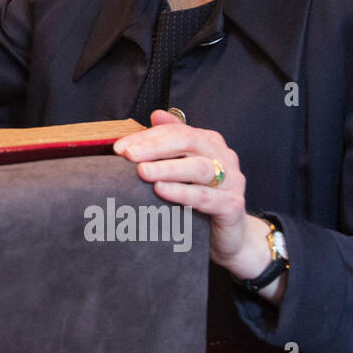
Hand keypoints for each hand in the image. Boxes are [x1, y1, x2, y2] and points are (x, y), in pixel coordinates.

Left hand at [113, 109, 285, 302]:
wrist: (229, 237)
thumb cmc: (201, 198)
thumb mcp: (184, 168)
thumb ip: (171, 142)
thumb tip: (156, 114)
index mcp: (209, 142)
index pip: (175, 132)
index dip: (146, 137)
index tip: (119, 148)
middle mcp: (224, 156)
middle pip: (188, 142)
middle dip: (154, 147)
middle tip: (128, 156)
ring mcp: (231, 180)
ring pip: (199, 168)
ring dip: (168, 168)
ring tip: (143, 172)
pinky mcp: (233, 205)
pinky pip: (206, 197)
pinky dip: (183, 193)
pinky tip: (162, 191)